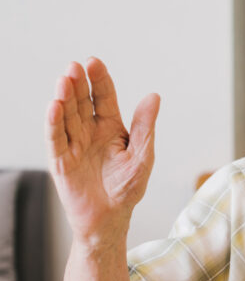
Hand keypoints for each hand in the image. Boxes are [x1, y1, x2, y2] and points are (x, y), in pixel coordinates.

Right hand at [45, 58, 159, 243]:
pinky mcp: (60, 159)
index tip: (94, 62)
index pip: (104, 97)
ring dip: (65, 98)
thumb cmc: (127, 188)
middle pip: (82, 102)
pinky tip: (54, 105)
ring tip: (65, 80)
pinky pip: (56, 138)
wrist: (109, 218)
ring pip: (66, 116)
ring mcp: (73, 144)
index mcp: (111, 127)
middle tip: (75, 66)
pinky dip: (54, 122)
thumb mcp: (142, 155)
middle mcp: (90, 131)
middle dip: (78, 84)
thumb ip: (145, 127)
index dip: (99, 80)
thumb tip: (154, 96)